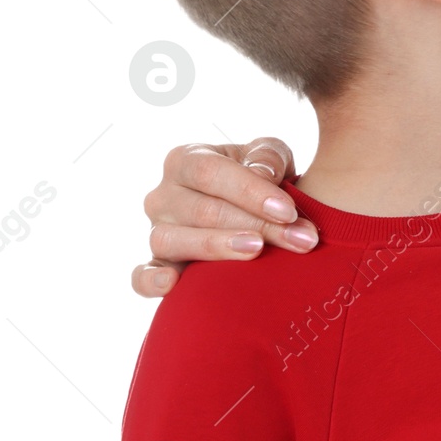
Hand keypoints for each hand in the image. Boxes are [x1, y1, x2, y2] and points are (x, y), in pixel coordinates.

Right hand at [133, 137, 318, 297]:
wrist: (256, 208)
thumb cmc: (262, 176)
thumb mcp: (271, 155)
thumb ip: (268, 157)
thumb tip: (264, 173)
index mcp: (186, 160)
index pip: (211, 173)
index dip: (250, 192)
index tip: (288, 211)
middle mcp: (163, 195)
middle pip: (203, 211)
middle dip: (256, 226)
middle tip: (298, 239)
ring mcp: (156, 231)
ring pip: (175, 241)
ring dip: (219, 248)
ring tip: (257, 251)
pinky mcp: (157, 264)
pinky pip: (142, 276)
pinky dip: (151, 281)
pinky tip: (172, 284)